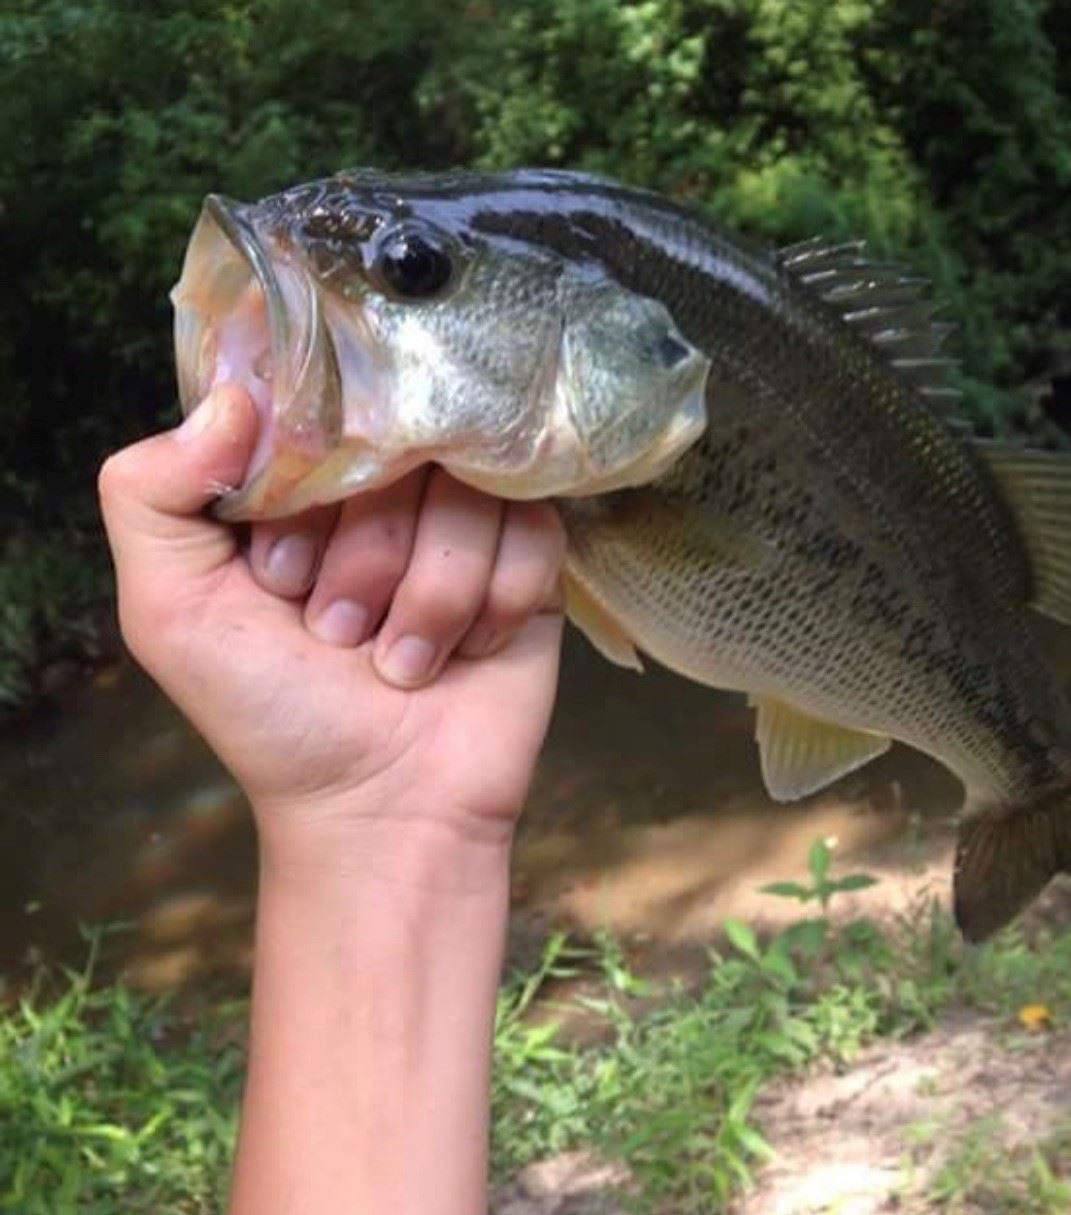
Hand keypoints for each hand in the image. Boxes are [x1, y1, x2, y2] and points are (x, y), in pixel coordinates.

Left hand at [98, 384, 564, 877]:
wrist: (384, 809)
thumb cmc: (272, 716)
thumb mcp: (171, 611)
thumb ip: (149, 492)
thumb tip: (236, 395)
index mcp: (300, 486)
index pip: (318, 411)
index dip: (302, 493)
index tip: (277, 577)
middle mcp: (385, 490)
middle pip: (403, 448)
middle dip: (364, 560)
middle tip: (337, 634)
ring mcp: (465, 523)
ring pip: (472, 492)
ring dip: (429, 595)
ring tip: (399, 660)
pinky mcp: (533, 561)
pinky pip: (535, 531)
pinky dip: (494, 603)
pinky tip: (467, 652)